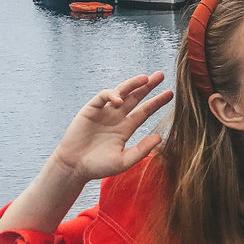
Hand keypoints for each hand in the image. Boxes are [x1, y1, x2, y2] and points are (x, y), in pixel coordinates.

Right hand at [52, 72, 172, 182]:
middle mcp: (116, 117)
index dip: (157, 102)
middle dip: (148, 86)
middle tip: (161, 75)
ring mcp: (104, 112)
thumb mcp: (123, 161)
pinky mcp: (90, 109)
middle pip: (135, 97)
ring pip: (121, 92)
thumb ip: (141, 150)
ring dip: (133, 84)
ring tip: (145, 78)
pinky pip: (103, 97)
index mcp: (126, 128)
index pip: (145, 111)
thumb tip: (160, 137)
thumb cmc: (98, 167)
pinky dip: (111, 95)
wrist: (73, 167)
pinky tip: (118, 100)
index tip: (170, 94)